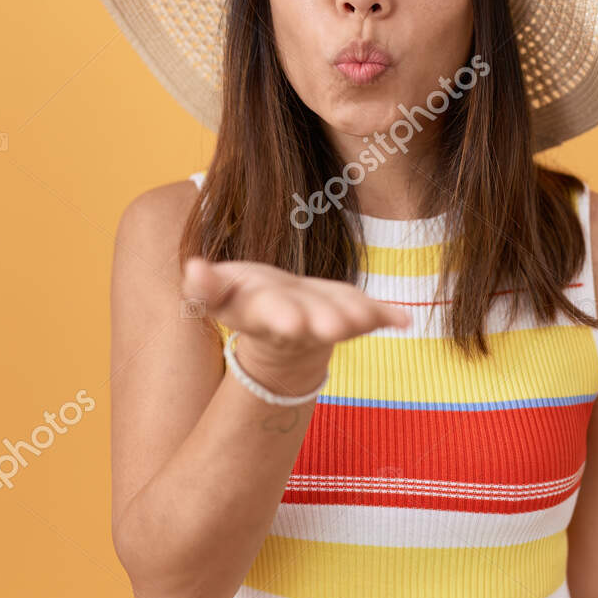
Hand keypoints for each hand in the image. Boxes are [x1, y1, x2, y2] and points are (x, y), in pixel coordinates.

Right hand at [182, 257, 410, 396]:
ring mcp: (323, 320)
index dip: (280, 318)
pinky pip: (369, 316)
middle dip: (319, 322)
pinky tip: (404, 319)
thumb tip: (192, 269)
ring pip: (339, 319)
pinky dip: (385, 316)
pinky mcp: (348, 314)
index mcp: (259, 314)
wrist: (283, 326)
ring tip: (369, 318)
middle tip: (333, 328)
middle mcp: (294, 323)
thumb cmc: (248, 298)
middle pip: (307, 322)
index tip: (292, 325)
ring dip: (354, 318)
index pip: (268, 316)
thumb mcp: (221, 293)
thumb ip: (206, 286)